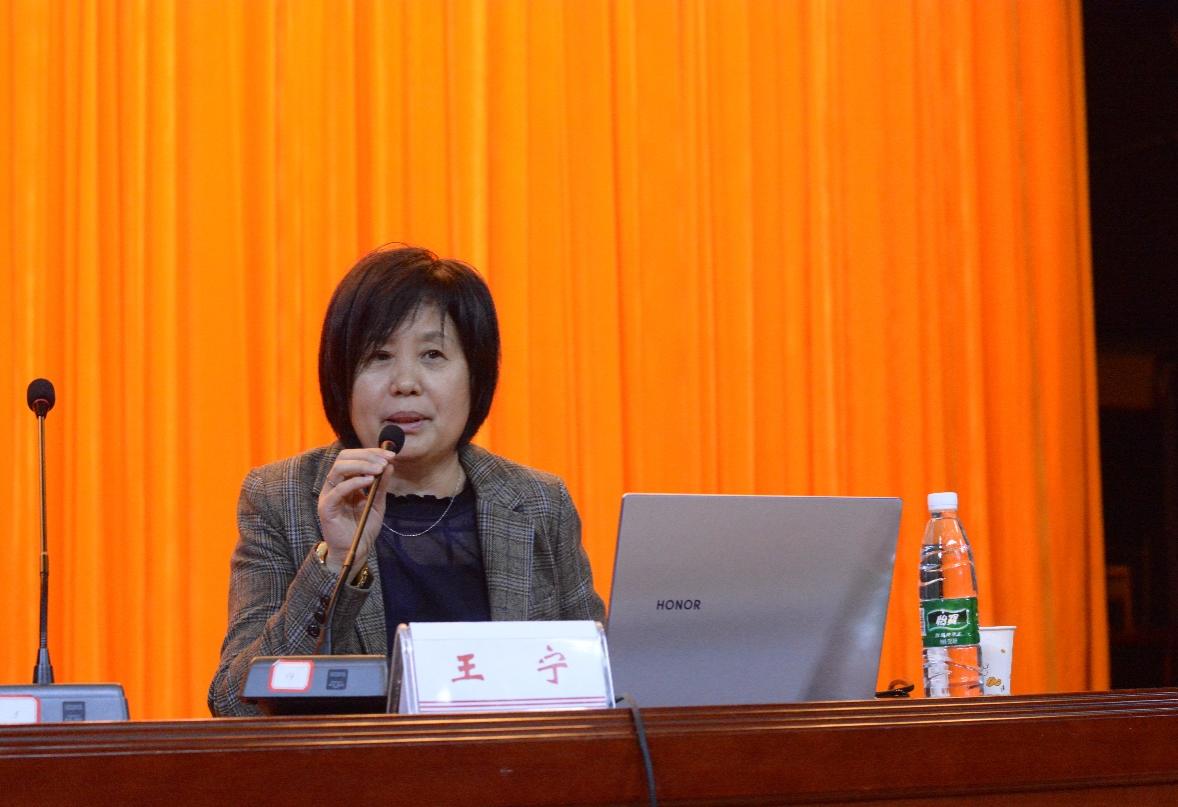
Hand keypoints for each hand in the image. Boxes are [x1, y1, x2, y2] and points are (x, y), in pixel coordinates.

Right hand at [317, 447, 396, 571]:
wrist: (354, 551)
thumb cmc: (363, 527)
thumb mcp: (377, 502)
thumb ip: (381, 485)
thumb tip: (390, 464)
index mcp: (345, 481)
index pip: (354, 457)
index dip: (371, 453)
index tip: (390, 455)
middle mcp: (334, 485)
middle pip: (344, 458)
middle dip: (367, 456)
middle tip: (385, 461)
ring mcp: (329, 495)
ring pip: (339, 469)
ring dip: (361, 465)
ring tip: (378, 469)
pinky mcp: (326, 508)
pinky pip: (338, 490)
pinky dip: (354, 482)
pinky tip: (369, 481)